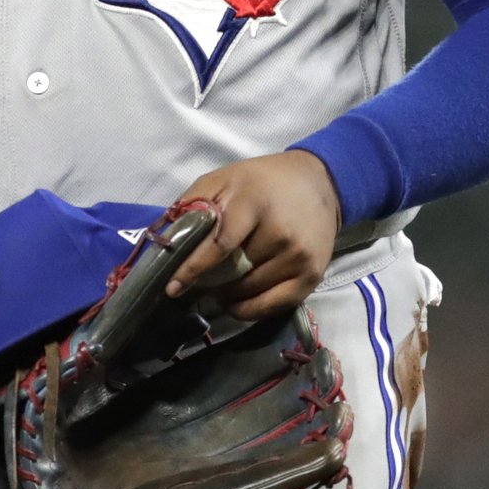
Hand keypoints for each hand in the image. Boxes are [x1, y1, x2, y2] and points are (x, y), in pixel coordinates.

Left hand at [163, 151, 343, 320]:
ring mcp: (299, 257)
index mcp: (254, 203)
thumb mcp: (224, 178)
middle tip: (197, 284)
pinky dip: (248, 309)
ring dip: (227, 296)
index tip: (173, 287)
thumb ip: (194, 203)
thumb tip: (169, 238)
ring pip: (250, 292)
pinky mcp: (312, 276)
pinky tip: (235, 303)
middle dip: (209, 282)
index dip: (193, 269)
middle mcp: (281, 232)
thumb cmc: (262, 182)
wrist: (319, 182)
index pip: (219, 245)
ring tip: (217, 289)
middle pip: (234, 272)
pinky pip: (272, 306)